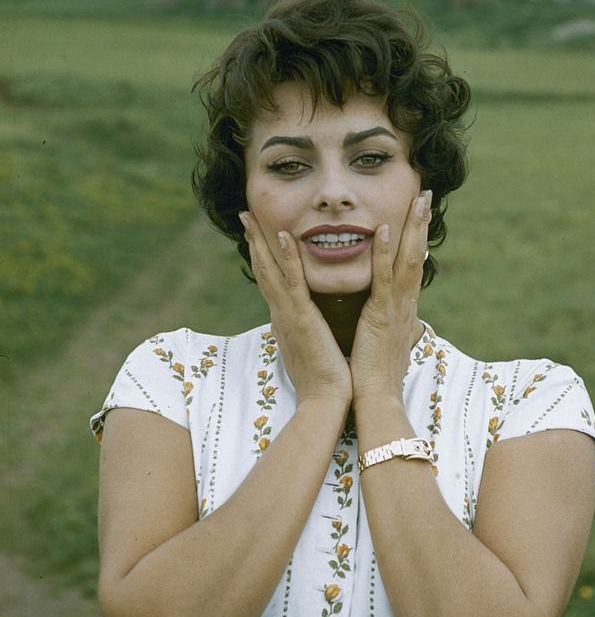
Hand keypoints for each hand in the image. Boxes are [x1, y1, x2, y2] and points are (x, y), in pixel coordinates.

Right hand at [239, 211, 352, 408]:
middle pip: (263, 270)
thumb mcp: (314, 346)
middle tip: (245, 215)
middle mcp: (281, 313)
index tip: (257, 233)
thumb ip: (310, 330)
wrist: (327, 401)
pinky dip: (287, 258)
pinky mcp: (301, 319)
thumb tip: (309, 324)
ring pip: (270, 271)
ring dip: (260, 241)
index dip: (262, 255)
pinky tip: (282, 235)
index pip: (272, 280)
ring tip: (250, 217)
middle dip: (254, 241)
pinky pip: (292, 283)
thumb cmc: (326, 378)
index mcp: (286, 318)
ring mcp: (288, 315)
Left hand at [349, 190, 431, 404]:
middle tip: (425, 193)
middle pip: (417, 255)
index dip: (416, 238)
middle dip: (421, 223)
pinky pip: (384, 279)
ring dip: (413, 227)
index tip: (418, 214)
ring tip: (418, 198)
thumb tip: (405, 323)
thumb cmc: (375, 377)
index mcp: (401, 309)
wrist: (375, 401)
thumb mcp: (386, 344)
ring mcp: (395, 308)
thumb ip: (392, 327)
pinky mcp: (380, 316)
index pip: (411, 266)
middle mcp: (404, 304)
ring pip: (408, 260)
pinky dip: (386, 253)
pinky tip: (386, 229)